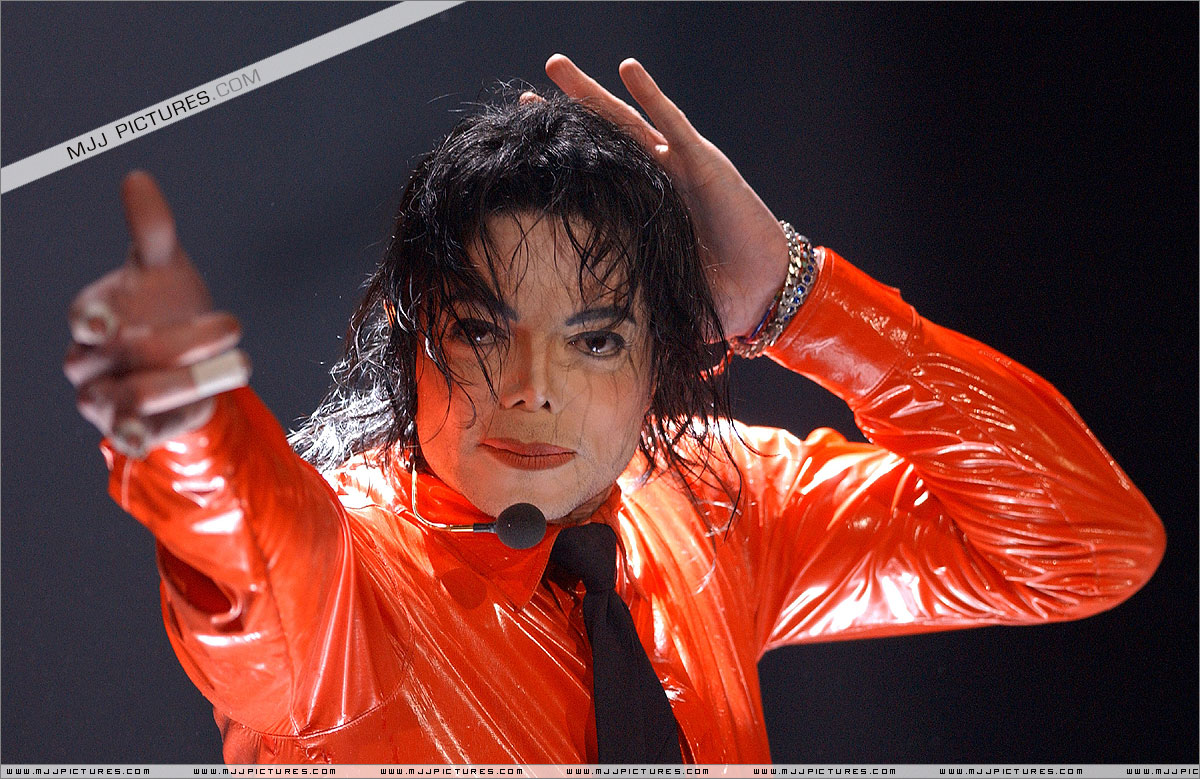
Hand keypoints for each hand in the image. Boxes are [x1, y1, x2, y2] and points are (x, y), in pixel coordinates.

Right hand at [64, 170, 249, 457]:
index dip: (96, 318)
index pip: (87, 315)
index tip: (107, 322)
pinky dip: (141, 434)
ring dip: (184, 382)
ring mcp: (105, 397)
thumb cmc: (165, 307)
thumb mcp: (165, 268)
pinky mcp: (129, 428)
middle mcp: (91, 359)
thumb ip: (152, 229)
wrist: (186, 360)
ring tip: (236, 366)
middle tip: (232, 326)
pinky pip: (132, 435)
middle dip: (181, 341)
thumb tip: (137, 179)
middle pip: (126, 353)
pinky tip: (150, 432)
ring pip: (133, 396)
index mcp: (93, 316)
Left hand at [540, 54, 790, 339]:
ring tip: (555, 66)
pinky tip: (627, 69)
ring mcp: (675, 167)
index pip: (589, 179)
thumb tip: (584, 349)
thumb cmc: (710, 299)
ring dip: (592, 93)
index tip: (518, 149)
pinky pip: (671, 121)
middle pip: (599, 141)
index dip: (557, 163)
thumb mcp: (652, 300)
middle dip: (563, 116)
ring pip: (625, 120)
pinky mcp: (702, 161)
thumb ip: (622, 312)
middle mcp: (652, 182)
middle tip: (523, 96)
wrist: (758, 293)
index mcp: (638, 212)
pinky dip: (650, 94)